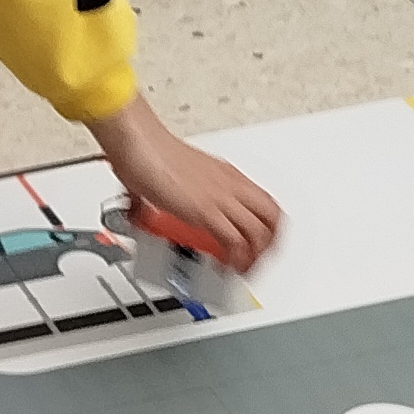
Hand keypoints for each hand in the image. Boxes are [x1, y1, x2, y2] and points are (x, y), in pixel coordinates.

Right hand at [94, 95, 282, 267]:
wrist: (142, 144)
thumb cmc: (150, 152)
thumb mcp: (168, 178)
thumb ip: (158, 197)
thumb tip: (140, 210)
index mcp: (228, 177)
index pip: (265, 205)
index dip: (267, 228)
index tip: (258, 243)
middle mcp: (231, 186)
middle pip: (273, 218)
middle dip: (271, 244)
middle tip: (259, 259)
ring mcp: (221, 199)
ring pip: (261, 233)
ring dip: (256, 257)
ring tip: (244, 269)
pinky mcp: (207, 213)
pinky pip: (235, 243)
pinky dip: (236, 260)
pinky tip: (228, 268)